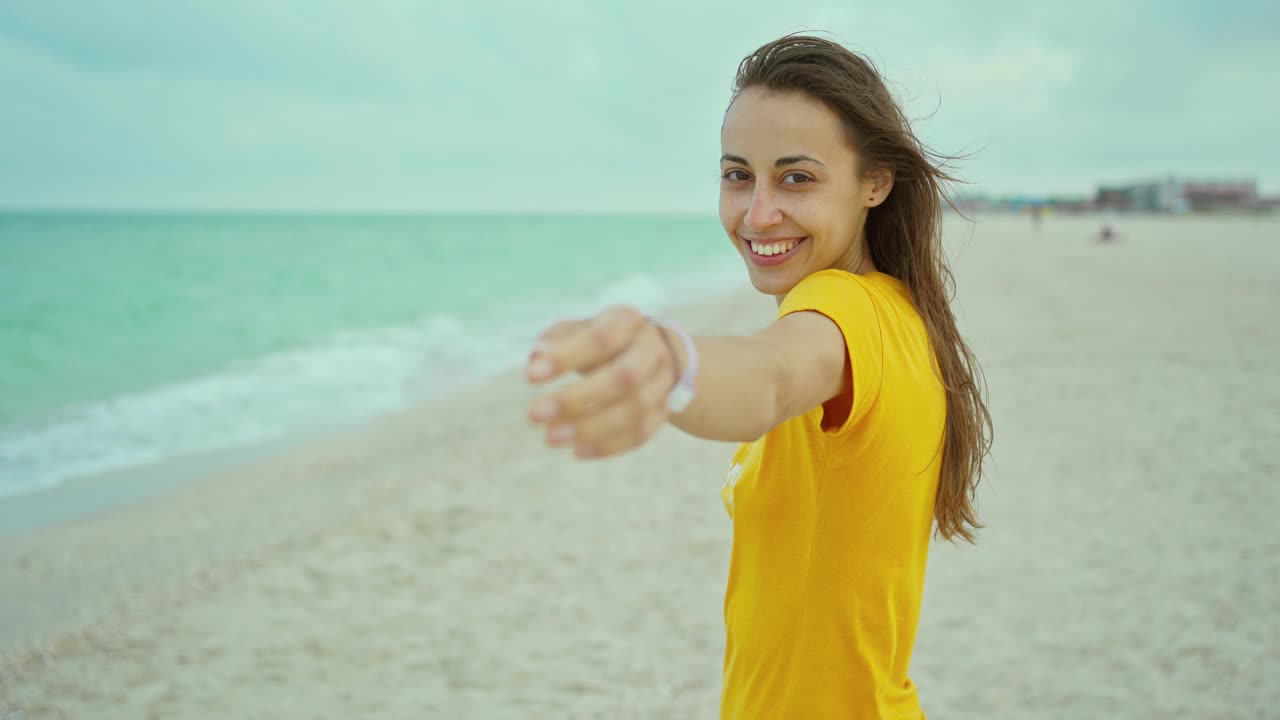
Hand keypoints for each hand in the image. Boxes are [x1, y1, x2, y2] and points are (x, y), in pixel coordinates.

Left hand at [525, 304, 677, 459]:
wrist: (650, 352)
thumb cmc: (600, 340)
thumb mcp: (579, 329)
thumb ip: (554, 341)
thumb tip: (535, 361)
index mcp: (627, 322)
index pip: (601, 339)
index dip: (566, 357)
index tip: (530, 377)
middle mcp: (651, 350)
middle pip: (624, 378)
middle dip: (577, 400)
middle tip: (534, 416)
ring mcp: (662, 382)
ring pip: (634, 411)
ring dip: (590, 428)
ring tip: (551, 438)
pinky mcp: (663, 412)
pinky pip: (641, 434)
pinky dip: (609, 446)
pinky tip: (577, 451)